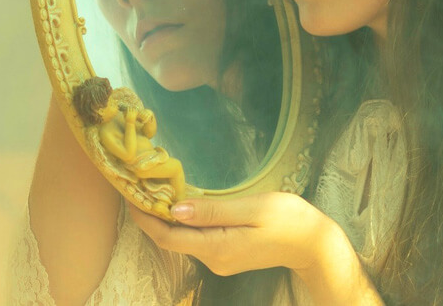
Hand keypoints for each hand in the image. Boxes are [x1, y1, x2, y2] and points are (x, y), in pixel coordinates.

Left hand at [128, 193, 381, 304]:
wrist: (314, 245)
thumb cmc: (289, 220)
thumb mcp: (253, 209)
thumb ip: (213, 210)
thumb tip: (175, 210)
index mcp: (216, 247)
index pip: (167, 236)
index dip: (144, 217)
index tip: (128, 192)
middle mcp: (212, 259)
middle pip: (170, 239)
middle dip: (150, 215)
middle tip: (135, 183)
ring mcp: (219, 259)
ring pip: (182, 239)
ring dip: (165, 217)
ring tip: (152, 187)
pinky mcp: (226, 254)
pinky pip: (195, 238)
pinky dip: (182, 221)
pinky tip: (179, 202)